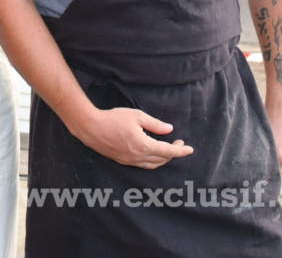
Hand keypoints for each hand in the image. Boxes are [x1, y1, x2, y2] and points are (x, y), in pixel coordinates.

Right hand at [70, 106, 193, 168]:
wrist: (91, 127)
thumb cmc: (113, 118)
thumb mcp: (136, 115)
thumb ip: (154, 124)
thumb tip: (169, 129)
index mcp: (144, 145)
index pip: (168, 151)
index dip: (181, 151)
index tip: (190, 149)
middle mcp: (139, 157)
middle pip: (162, 159)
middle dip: (173, 153)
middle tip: (178, 143)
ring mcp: (130, 161)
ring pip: (153, 165)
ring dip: (163, 159)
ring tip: (167, 149)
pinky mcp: (123, 161)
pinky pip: (143, 165)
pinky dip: (152, 161)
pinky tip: (152, 153)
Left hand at [267, 99, 281, 172]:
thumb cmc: (267, 119)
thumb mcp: (262, 138)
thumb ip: (263, 152)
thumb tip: (257, 161)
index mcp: (280, 157)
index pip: (275, 174)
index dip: (267, 174)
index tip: (261, 173)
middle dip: (275, 169)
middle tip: (265, 166)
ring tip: (273, 154)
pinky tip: (281, 144)